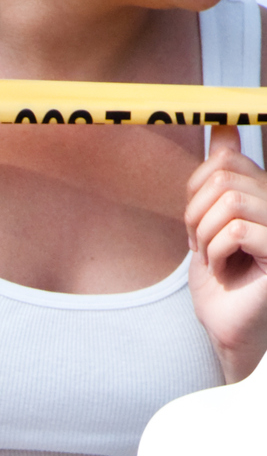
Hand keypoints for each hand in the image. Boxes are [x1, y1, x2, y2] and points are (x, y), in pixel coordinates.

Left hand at [188, 127, 266, 382]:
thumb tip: (224, 127)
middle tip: (202, 250)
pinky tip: (226, 272)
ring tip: (215, 262)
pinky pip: (236, 232)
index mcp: (262, 191)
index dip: (196, 192)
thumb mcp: (209, 224)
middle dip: (196, 219)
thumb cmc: (221, 283)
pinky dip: (217, 255)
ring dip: (206, 239)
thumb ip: (216, 179)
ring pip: (229, 204)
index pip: (224, 161)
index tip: (196, 227)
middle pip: (224, 180)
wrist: (228, 328)